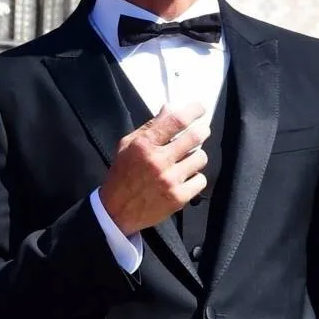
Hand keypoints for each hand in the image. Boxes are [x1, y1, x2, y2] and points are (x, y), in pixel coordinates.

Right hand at [98, 101, 208, 235]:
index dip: (193, 111)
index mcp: (144, 145)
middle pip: (195, 137)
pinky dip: (195, 178)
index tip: (200, 108)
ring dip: (196, 157)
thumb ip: (149, 127)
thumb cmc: (122, 174)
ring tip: (186, 161)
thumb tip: (170, 108)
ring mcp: (170, 180)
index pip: (175, 121)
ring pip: (200, 158)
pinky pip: (200, 180)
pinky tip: (184, 179)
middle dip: (202, 131)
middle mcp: (158, 160)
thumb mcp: (127, 146)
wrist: (116, 210)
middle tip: (201, 132)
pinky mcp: (178, 197)